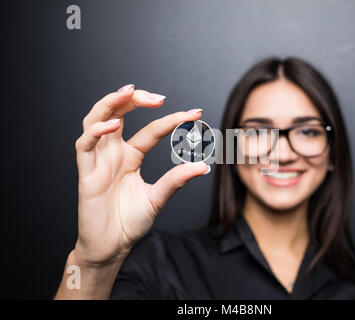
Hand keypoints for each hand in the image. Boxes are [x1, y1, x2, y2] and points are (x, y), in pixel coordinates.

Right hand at [73, 84, 208, 265]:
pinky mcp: (86, 172)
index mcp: (131, 156)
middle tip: (158, 97)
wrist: (112, 246)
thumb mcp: (158, 198)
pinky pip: (85, 145)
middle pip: (119, 113)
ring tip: (129, 92)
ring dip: (111, 103)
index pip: (152, 130)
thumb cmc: (130, 222)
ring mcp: (99, 160)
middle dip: (135, 99)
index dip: (172, 120)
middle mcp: (114, 152)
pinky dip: (95, 132)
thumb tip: (203, 166)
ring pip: (96, 120)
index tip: (196, 113)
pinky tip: (112, 126)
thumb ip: (176, 180)